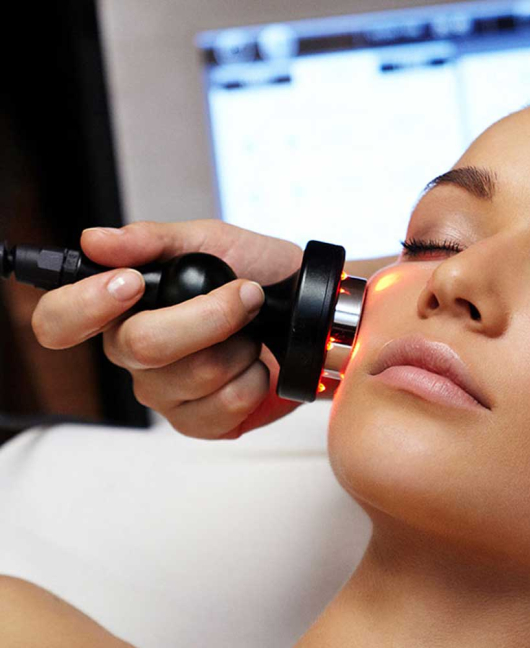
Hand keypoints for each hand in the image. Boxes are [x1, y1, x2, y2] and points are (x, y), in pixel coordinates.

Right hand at [31, 220, 303, 438]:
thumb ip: (153, 240)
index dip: (84, 307)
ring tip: (254, 332)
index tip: (131, 284)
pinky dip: (252, 381)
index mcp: (121, 308)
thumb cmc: (260, 275)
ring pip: (191, 377)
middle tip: (246, 295)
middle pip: (141, 348)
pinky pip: (219, 410)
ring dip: (240, 346)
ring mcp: (165, 392)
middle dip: (208, 317)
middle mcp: (133, 354)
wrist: (312, 311)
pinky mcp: (200, 422)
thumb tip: (97, 240)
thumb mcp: (212, 240)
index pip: (60, 322)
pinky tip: (257, 366)